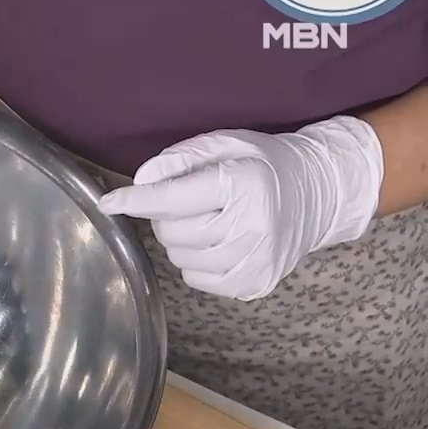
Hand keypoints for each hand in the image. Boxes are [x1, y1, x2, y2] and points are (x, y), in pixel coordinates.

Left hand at [98, 117, 383, 300]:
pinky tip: (219, 242)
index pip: (172, 198)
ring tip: (208, 220)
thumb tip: (141, 180)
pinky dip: (196, 262)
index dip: (136, 201)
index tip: (109, 203)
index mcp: (242, 184)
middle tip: (189, 202)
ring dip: (181, 241)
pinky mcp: (254, 283)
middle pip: (172, 232)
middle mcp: (251, 226)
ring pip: (180, 259)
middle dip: (166, 217)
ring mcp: (255, 260)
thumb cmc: (264, 165)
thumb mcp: (225, 145)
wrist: (320, 193)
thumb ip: (181, 158)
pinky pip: (197, 279)